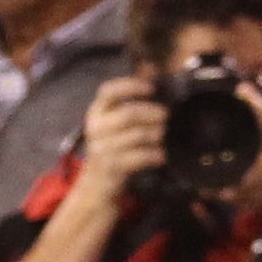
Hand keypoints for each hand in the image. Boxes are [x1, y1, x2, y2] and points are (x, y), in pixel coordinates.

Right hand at [69, 75, 165, 211]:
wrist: (96, 184)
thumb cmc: (112, 148)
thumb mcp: (112, 125)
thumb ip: (128, 105)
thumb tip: (153, 77)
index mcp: (96, 112)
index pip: (109, 91)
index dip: (131, 86)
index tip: (151, 88)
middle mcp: (96, 128)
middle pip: (129, 114)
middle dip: (151, 113)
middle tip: (165, 115)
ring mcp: (103, 148)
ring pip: (137, 135)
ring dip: (155, 134)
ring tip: (162, 134)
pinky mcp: (112, 167)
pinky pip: (140, 157)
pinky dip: (154, 155)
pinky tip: (162, 156)